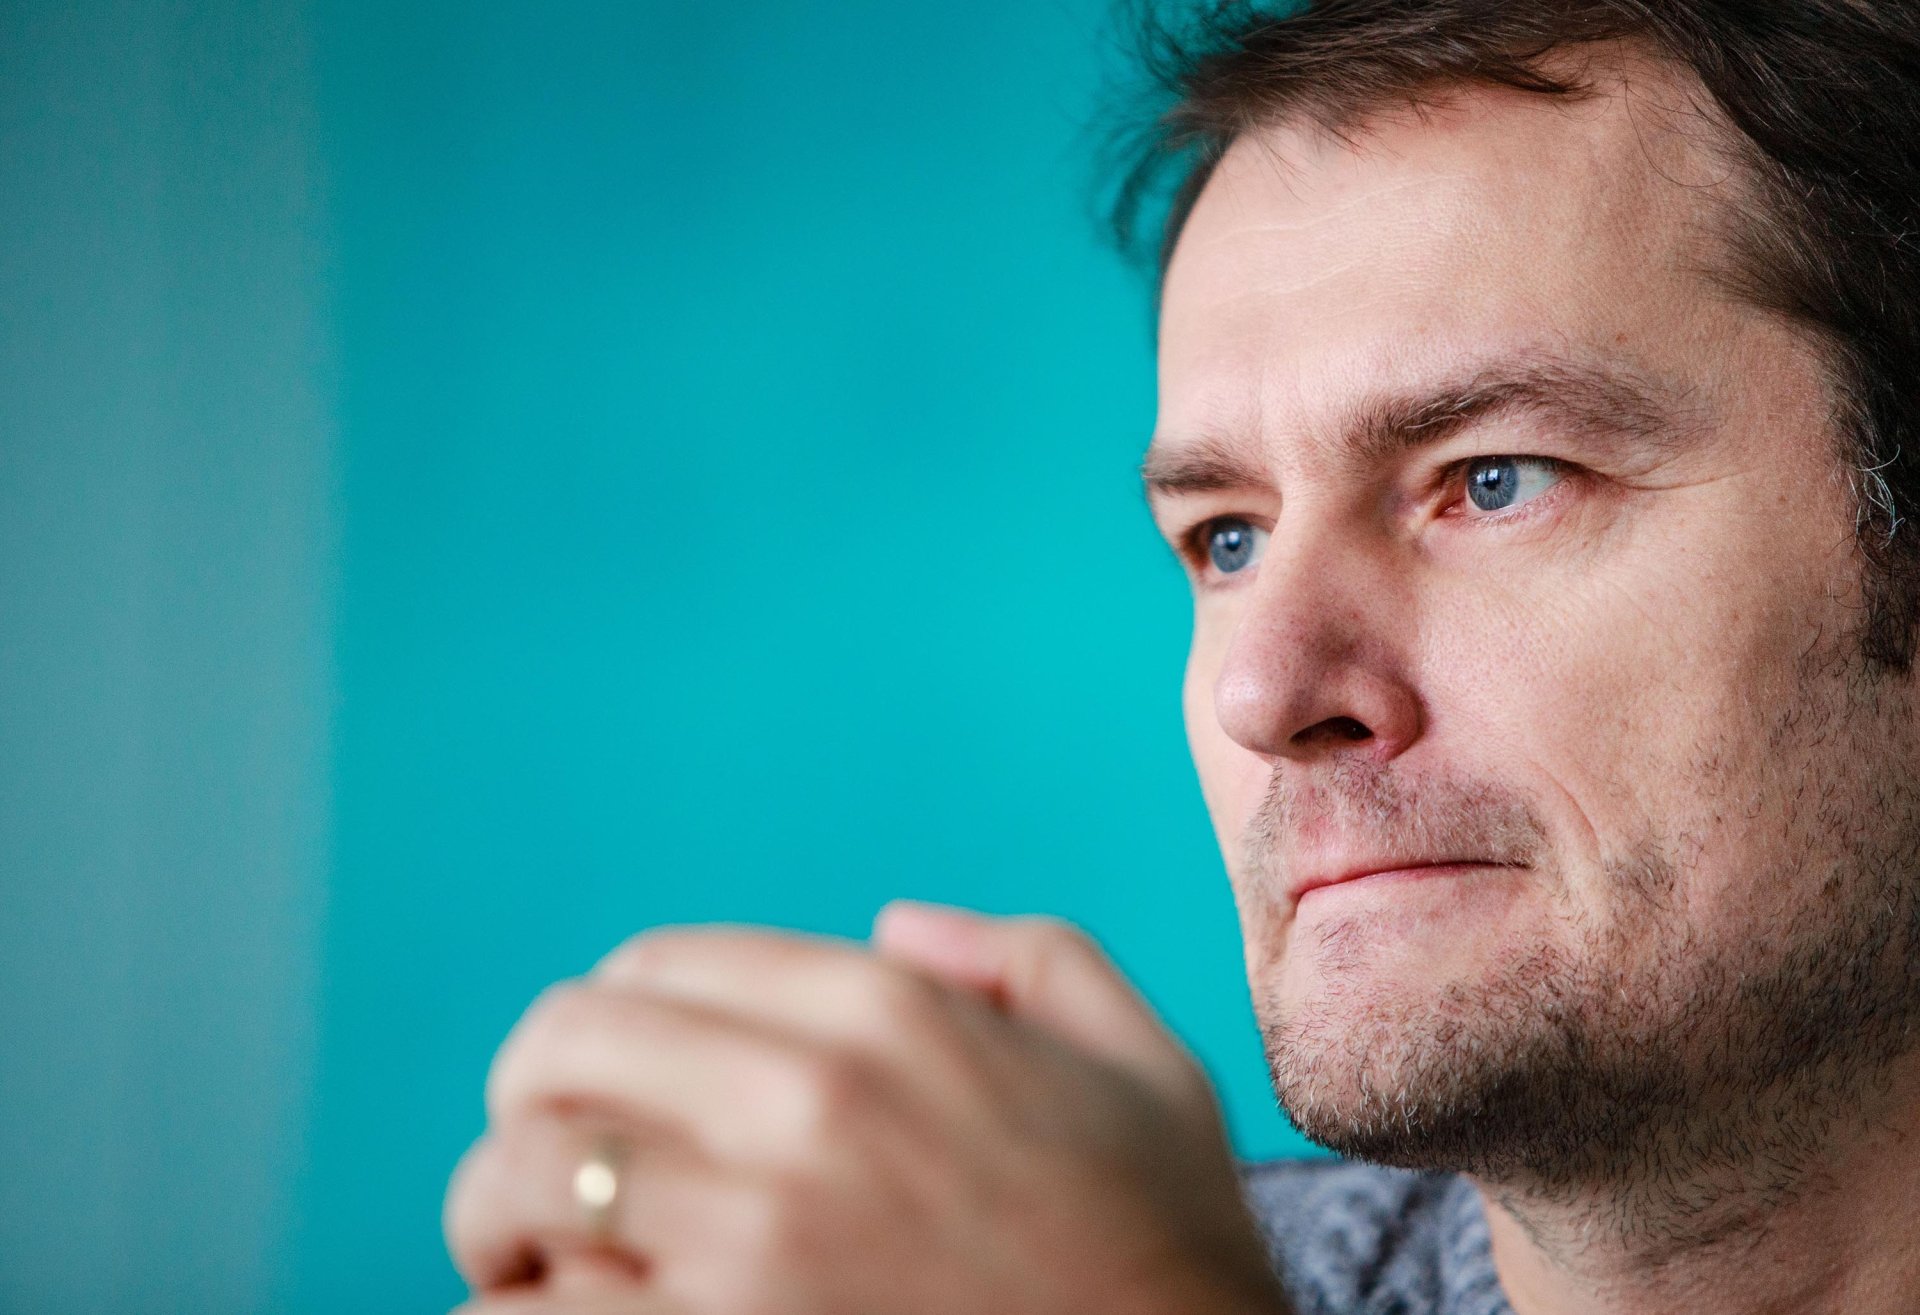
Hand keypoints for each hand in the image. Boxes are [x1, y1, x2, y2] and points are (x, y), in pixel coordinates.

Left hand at [444, 902, 1289, 1314]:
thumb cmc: (1162, 1254)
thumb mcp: (1140, 1066)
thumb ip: (1025, 958)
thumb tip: (895, 926)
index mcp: (888, 1014)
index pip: (649, 964)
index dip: (615, 1017)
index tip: (622, 1076)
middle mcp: (803, 1105)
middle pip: (554, 1049)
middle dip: (530, 1099)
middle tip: (551, 1157)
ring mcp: (749, 1244)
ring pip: (513, 1185)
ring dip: (499, 1221)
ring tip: (532, 1259)